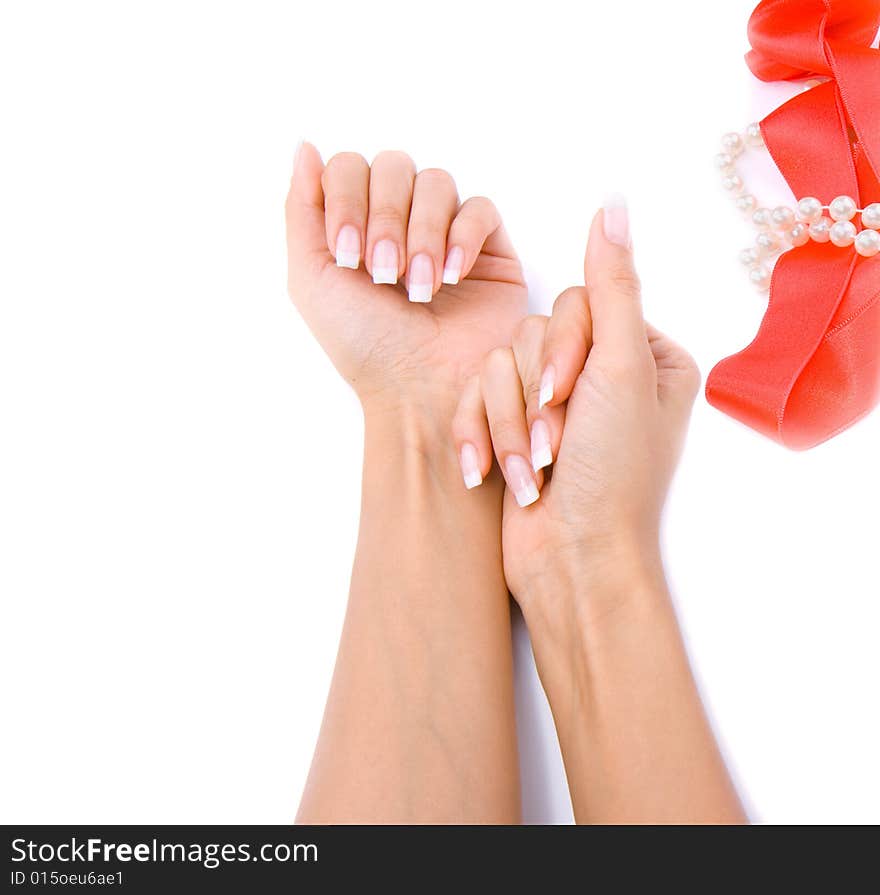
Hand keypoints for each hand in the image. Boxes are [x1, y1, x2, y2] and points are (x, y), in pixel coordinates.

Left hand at [285, 144, 526, 416]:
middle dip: (384, 217)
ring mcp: (445, 231)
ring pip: (437, 182)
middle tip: (382, 273)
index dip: (345, 200)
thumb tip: (305, 146)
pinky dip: (462, 237)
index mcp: (356, 223)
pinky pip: (480, 208)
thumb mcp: (311, 279)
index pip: (349, 167)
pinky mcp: (488, 248)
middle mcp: (400, 221)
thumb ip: (301, 210)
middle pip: (394, 165)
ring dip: (423, 233)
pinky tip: (453, 276)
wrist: (421, 388)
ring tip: (420, 287)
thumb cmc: (364, 345)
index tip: (346, 257)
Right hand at [452, 199, 700, 617]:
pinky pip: (477, 399)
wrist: (572, 563)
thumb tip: (612, 205)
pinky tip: (489, 473)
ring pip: (499, 366)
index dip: (562, 348)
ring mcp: (557, 403)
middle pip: (534, 332)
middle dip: (533, 397)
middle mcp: (602, 373)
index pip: (581, 303)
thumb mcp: (620, 371)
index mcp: (645, 354)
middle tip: (555, 447)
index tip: (567, 397)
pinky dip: (481, 436)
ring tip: (532, 474)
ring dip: (509, 425)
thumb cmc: (611, 476)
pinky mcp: (517, 428)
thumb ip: (614, 286)